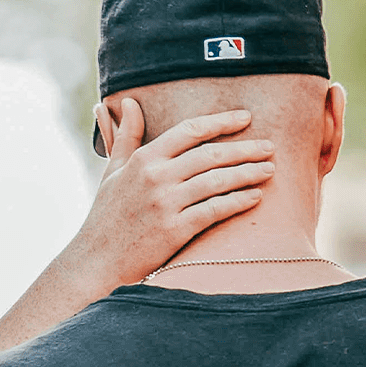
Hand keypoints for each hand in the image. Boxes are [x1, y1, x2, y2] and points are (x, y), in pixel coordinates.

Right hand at [66, 103, 275, 292]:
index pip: (190, 130)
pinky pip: (214, 210)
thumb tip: (130, 103)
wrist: (95, 263)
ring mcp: (165, 204)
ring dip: (248, 173)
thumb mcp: (113, 172)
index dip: (222, 121)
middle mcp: (156, 177)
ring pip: (217, 180)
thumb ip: (126, 136)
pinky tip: (255, 197)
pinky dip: (238, 201)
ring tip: (270, 169)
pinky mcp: (174, 230)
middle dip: (245, 148)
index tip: (246, 118)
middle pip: (211, 154)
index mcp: (144, 159)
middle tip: (270, 146)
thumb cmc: (105, 218)